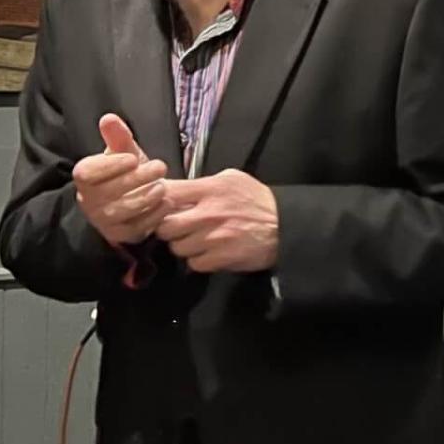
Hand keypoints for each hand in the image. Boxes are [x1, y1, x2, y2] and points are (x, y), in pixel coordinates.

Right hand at [72, 113, 168, 244]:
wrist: (127, 202)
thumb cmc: (123, 173)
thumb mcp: (122, 153)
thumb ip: (117, 137)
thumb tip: (108, 118)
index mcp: (85, 177)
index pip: (88, 173)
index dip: (110, 166)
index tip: (133, 158)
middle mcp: (90, 200)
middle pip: (108, 192)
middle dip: (136, 179)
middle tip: (160, 167)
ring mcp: (104, 220)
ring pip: (122, 211)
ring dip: (145, 198)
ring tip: (163, 186)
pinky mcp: (121, 235)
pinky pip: (136, 228)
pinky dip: (153, 216)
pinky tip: (166, 204)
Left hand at [155, 169, 278, 272]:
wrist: (285, 225)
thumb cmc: (257, 200)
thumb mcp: (232, 179)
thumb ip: (202, 183)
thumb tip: (173, 187)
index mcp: (210, 189)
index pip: (168, 193)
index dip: (158, 201)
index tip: (160, 206)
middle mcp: (208, 213)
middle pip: (165, 226)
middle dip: (167, 228)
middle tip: (178, 228)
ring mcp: (214, 238)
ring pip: (177, 247)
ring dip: (183, 246)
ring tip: (196, 241)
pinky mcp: (221, 258)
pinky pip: (194, 263)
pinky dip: (198, 260)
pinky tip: (209, 252)